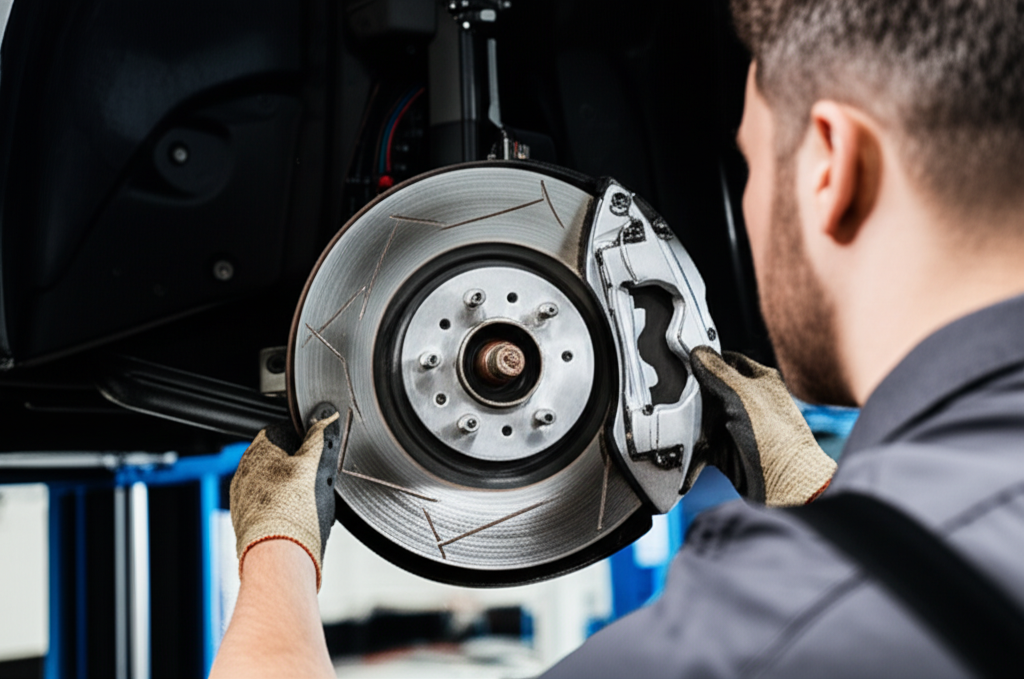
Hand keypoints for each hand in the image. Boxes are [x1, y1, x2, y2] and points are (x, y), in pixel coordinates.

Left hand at [230, 406, 342, 589]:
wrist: (279, 558)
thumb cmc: (294, 513)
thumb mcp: (315, 465)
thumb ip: (320, 437)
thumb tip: (327, 418)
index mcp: (257, 452)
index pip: (281, 429)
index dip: (303, 436)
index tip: (318, 447)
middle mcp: (244, 473)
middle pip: (279, 458)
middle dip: (300, 466)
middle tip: (318, 478)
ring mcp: (245, 499)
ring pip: (276, 483)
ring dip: (294, 488)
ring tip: (312, 502)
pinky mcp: (249, 521)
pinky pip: (272, 506)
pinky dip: (287, 508)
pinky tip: (301, 518)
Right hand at [686, 347, 835, 506]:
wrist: (785, 487)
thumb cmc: (778, 440)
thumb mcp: (744, 397)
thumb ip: (718, 373)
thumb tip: (699, 351)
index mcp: (760, 380)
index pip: (726, 360)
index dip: (706, 360)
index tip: (684, 361)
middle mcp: (748, 402)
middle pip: (710, 389)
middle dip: (692, 394)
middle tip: (674, 393)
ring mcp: (738, 426)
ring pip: (703, 417)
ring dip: (689, 423)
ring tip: (675, 422)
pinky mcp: (727, 449)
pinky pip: (701, 444)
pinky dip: (690, 448)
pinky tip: (681, 448)